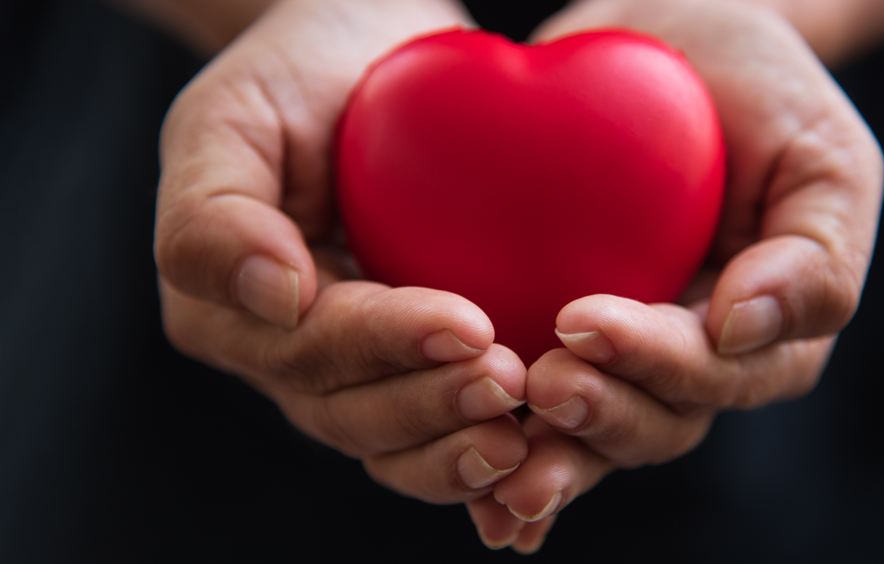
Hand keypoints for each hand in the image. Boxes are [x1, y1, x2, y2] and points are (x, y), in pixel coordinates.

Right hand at [154, 0, 530, 505]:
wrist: (358, 66)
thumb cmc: (287, 78)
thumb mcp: (227, 119)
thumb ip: (214, 215)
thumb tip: (277, 299)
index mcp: (226, 309)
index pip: (307, 346)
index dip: (384, 344)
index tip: (467, 325)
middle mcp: (283, 355)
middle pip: (350, 411)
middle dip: (431, 404)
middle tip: (508, 382)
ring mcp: (348, 368)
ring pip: (393, 438)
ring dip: (458, 440)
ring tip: (525, 431)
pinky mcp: (407, 365)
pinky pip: (435, 428)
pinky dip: (476, 444)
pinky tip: (534, 444)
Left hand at [465, 0, 883, 552]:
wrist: (674, 51)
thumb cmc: (762, 95)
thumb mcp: (822, 158)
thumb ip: (815, 254)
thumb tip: (740, 329)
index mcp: (764, 336)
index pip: (714, 370)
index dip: (653, 360)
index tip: (583, 322)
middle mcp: (694, 363)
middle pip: (653, 423)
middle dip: (597, 418)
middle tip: (540, 388)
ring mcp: (627, 359)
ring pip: (591, 436)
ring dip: (547, 455)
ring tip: (493, 459)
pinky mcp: (560, 340)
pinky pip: (532, 407)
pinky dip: (502, 445)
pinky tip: (473, 491)